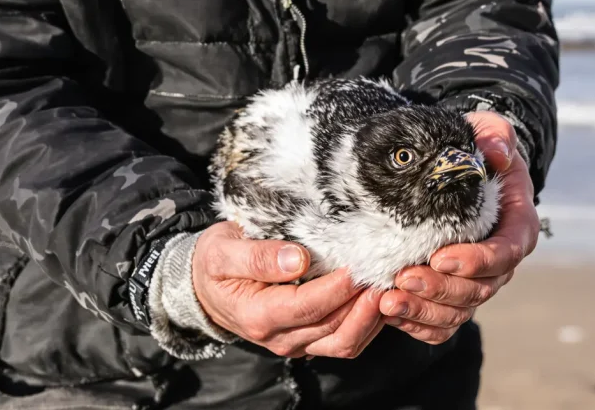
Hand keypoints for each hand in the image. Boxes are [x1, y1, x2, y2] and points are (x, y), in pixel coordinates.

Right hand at [193, 221, 383, 358]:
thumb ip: (258, 256)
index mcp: (258, 315)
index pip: (308, 305)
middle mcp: (279, 338)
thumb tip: (298, 258)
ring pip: (344, 341)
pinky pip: (343, 340)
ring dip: (370, 317)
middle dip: (364, 303)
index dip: (339, 288)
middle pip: (334, 328)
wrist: (205, 287)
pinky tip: (377, 297)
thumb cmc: (215, 264)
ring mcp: (295, 343)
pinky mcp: (308, 340)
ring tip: (389, 286)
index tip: (361, 265)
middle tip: (387, 274)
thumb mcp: (223, 250)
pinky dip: (366, 322)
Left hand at [380, 111, 539, 343]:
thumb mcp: (485, 130)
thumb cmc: (473, 150)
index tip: (442, 257)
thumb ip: (495, 134)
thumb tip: (498, 153)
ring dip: (425, 310)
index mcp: (516, 225)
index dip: (477, 261)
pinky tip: (391, 314)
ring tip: (388, 301)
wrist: (455, 169)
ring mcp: (476, 281)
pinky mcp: (453, 295)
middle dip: (442, 288)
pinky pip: (442, 323)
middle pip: (480, 288)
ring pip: (459, 310)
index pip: (507, 252)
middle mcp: (499, 260)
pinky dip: (419, 324)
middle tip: (404, 278)